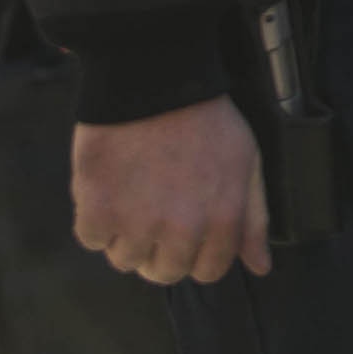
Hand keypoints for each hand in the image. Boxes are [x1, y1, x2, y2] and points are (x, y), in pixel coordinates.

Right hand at [71, 94, 270, 284]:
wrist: (155, 81)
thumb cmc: (205, 119)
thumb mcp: (247, 162)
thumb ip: (254, 219)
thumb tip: (260, 267)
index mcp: (222, 219)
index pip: (208, 271)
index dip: (198, 252)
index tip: (188, 231)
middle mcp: (181, 229)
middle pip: (164, 273)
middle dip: (161, 249)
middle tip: (157, 211)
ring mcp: (136, 223)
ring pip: (125, 260)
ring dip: (127, 236)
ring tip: (134, 194)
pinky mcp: (97, 210)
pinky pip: (92, 240)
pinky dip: (97, 220)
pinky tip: (111, 188)